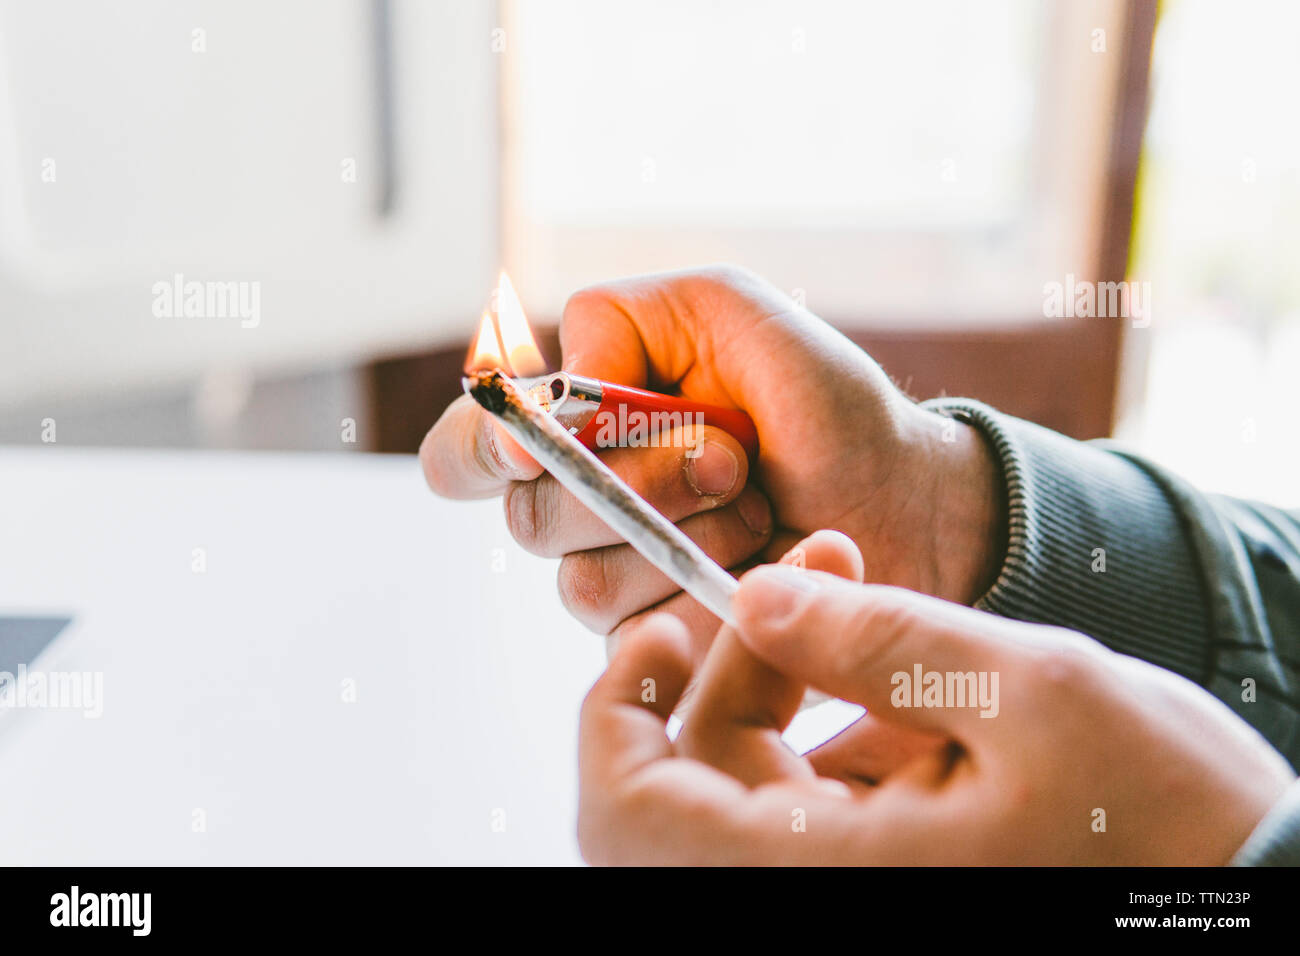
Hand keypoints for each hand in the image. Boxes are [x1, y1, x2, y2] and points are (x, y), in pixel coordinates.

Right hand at [421, 266, 1004, 659]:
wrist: (903, 497)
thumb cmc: (818, 400)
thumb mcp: (725, 309)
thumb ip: (618, 318)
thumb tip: (546, 392)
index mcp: (579, 423)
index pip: (466, 450)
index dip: (482, 449)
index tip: (536, 440)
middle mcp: (582, 503)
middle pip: (528, 517)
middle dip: (635, 478)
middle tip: (727, 455)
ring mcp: (618, 578)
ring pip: (581, 581)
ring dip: (684, 532)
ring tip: (756, 503)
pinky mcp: (659, 642)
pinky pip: (638, 634)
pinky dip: (705, 587)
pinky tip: (759, 560)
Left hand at [577, 532, 1295, 864]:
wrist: (1266, 887)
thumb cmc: (1174, 821)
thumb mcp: (1031, 693)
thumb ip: (878, 638)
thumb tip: (760, 594)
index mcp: (822, 880)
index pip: (628, 816)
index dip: (614, 716)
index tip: (653, 629)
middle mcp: (818, 899)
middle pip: (694, 787)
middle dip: (730, 665)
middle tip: (793, 575)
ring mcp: (858, 893)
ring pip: (759, 793)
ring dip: (788, 688)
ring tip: (860, 598)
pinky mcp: (898, 883)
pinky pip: (822, 812)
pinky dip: (839, 738)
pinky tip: (905, 680)